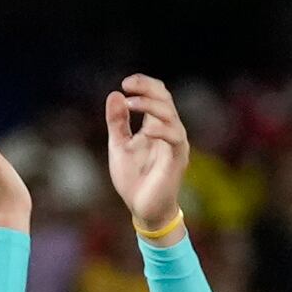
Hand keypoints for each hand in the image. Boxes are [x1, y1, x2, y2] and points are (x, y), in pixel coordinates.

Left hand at [103, 74, 192, 232]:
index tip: (125, 83)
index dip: (145, 85)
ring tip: (129, 104)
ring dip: (150, 106)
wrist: (142, 208)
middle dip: (148, 89)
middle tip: (128, 85)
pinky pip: (175, 139)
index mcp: (156, 126)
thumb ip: (117, 121)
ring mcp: (175, 144)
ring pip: (171, 116)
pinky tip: (146, 130)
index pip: (158, 96)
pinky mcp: (177, 160)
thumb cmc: (134, 178)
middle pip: (166, 100)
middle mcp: (169, 131)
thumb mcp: (119, 145)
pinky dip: (162, 130)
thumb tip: (114, 94)